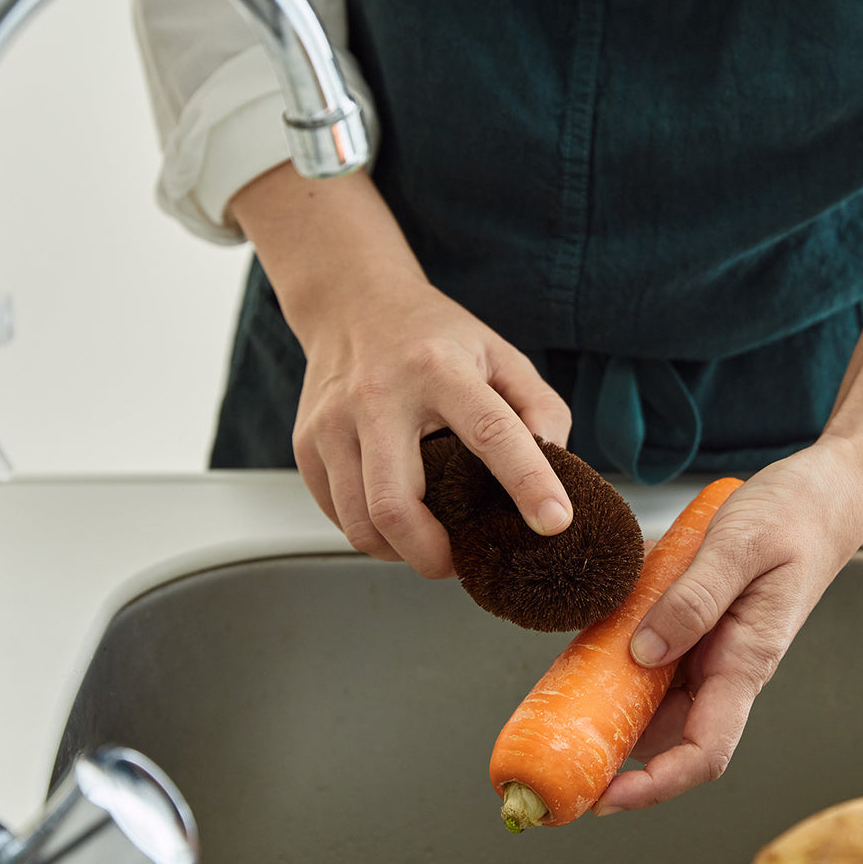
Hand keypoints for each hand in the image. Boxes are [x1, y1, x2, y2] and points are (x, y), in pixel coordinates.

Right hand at [231, 164, 572, 576]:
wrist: (350, 303)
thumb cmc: (434, 337)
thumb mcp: (500, 354)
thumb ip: (541, 407)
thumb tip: (557, 468)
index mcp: (439, 369)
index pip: (490, 432)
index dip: (527, 482)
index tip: (555, 523)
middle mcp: (378, 396)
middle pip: (397, 504)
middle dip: (435, 555)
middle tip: (464, 560)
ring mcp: (332, 423)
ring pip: (360, 524)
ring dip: (403, 553)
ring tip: (432, 542)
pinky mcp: (305, 445)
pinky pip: (338, 516)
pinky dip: (373, 535)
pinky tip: (398, 518)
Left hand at [593, 435, 862, 813]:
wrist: (827, 491)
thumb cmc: (797, 514)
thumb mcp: (740, 545)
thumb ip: (694, 599)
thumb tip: (644, 651)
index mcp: (746, 660)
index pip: (704, 750)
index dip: (655, 785)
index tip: (608, 796)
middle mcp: (729, 666)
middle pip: (669, 737)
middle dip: (617, 754)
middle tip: (557, 751)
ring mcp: (716, 649)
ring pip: (658, 701)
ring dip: (614, 706)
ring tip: (562, 701)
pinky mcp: (704, 627)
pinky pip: (657, 659)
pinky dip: (622, 660)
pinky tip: (592, 646)